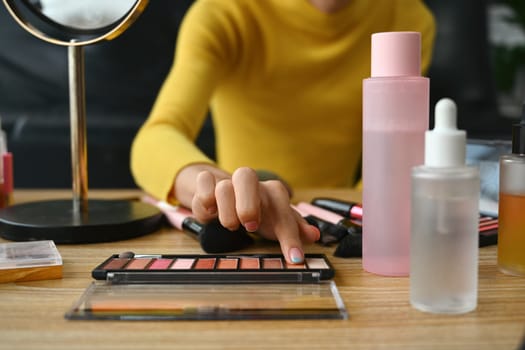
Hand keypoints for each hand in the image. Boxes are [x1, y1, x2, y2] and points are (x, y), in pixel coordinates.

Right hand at [175, 165, 319, 262]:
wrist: (233, 195)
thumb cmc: (261, 212)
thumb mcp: (278, 222)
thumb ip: (295, 230)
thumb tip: (314, 235)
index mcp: (272, 192)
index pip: (284, 209)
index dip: (290, 235)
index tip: (294, 258)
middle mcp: (250, 183)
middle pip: (245, 175)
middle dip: (247, 203)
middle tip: (250, 226)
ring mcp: (227, 182)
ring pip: (223, 186)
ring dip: (226, 210)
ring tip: (232, 226)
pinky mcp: (207, 184)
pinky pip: (204, 182)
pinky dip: (205, 198)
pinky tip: (211, 213)